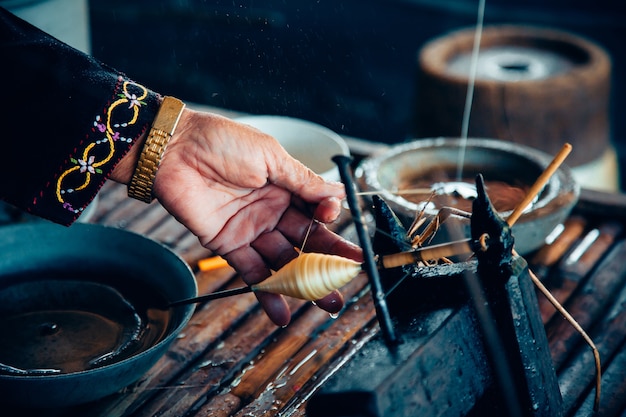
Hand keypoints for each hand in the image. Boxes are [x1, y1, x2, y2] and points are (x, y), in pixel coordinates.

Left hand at [114, 109, 361, 324]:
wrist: (173, 150)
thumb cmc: (221, 142)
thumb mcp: (270, 156)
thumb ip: (303, 181)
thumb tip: (339, 192)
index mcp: (286, 187)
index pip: (316, 212)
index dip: (330, 223)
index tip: (336, 224)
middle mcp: (272, 211)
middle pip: (305, 241)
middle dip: (328, 262)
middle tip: (348, 280)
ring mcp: (252, 230)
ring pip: (284, 261)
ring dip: (304, 284)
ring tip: (328, 303)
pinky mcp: (229, 245)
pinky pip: (252, 273)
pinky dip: (267, 294)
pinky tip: (283, 313)